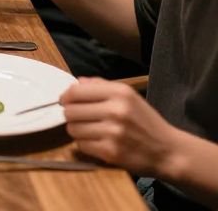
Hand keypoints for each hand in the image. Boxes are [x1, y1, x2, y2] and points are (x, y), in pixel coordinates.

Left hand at [61, 78, 179, 174]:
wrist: (169, 151)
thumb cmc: (146, 122)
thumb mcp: (130, 96)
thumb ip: (102, 85)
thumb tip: (76, 82)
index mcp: (120, 93)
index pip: (76, 91)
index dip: (66, 97)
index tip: (65, 101)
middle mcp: (116, 111)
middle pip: (70, 111)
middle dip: (71, 114)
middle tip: (80, 118)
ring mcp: (113, 133)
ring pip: (73, 129)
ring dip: (77, 130)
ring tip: (90, 130)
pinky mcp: (111, 152)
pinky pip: (81, 145)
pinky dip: (85, 144)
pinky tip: (97, 142)